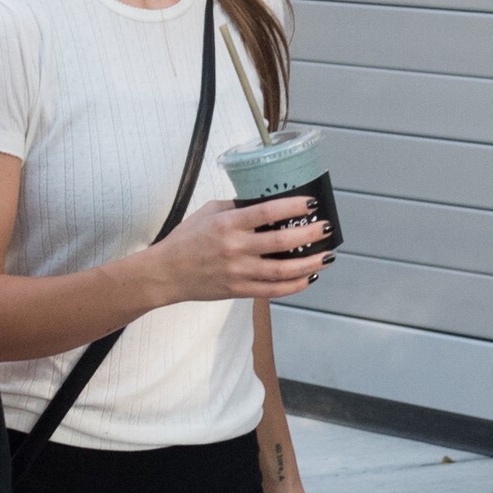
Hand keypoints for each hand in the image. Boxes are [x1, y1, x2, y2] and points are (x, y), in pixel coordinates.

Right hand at [147, 197, 331, 304]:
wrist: (166, 273)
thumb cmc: (186, 240)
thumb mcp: (208, 213)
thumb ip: (236, 208)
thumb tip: (265, 203)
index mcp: (228, 224)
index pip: (267, 212)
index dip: (293, 207)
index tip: (311, 204)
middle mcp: (235, 248)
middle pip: (282, 242)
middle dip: (310, 235)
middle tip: (326, 228)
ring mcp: (239, 272)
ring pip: (283, 270)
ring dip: (310, 263)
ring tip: (327, 256)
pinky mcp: (240, 290)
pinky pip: (274, 290)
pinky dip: (295, 285)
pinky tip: (308, 277)